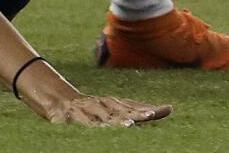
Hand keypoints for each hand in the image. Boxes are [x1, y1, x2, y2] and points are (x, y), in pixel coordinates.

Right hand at [46, 94, 171, 126]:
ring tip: (127, 124)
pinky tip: (98, 128)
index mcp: (112, 103)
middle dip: (132, 113)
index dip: (143, 108)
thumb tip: (170, 108)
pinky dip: (89, 124)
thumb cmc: (93, 108)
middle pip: (119, 110)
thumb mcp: (115, 108)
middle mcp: (101, 104)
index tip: (158, 111)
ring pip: (102, 115)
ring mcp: (86, 109)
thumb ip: (139, 108)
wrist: (59, 101)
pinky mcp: (70, 116)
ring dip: (114, 119)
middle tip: (146, 116)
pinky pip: (81, 121)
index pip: (131, 106)